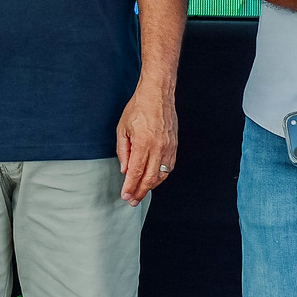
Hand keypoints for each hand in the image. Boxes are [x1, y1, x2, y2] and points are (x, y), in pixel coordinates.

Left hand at [116, 83, 177, 205]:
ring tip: (141, 193)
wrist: (158, 95)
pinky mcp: (174, 145)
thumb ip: (123, 150)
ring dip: (151, 186)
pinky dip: (161, 176)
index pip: (135, 171)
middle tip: (132, 201)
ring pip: (161, 174)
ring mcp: (168, 147)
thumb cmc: (138, 108)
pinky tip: (154, 180)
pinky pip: (168, 166)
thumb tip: (125, 169)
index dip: (130, 186)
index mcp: (143, 142)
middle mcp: (158, 147)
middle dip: (140, 191)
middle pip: (150, 177)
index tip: (125, 195)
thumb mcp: (122, 128)